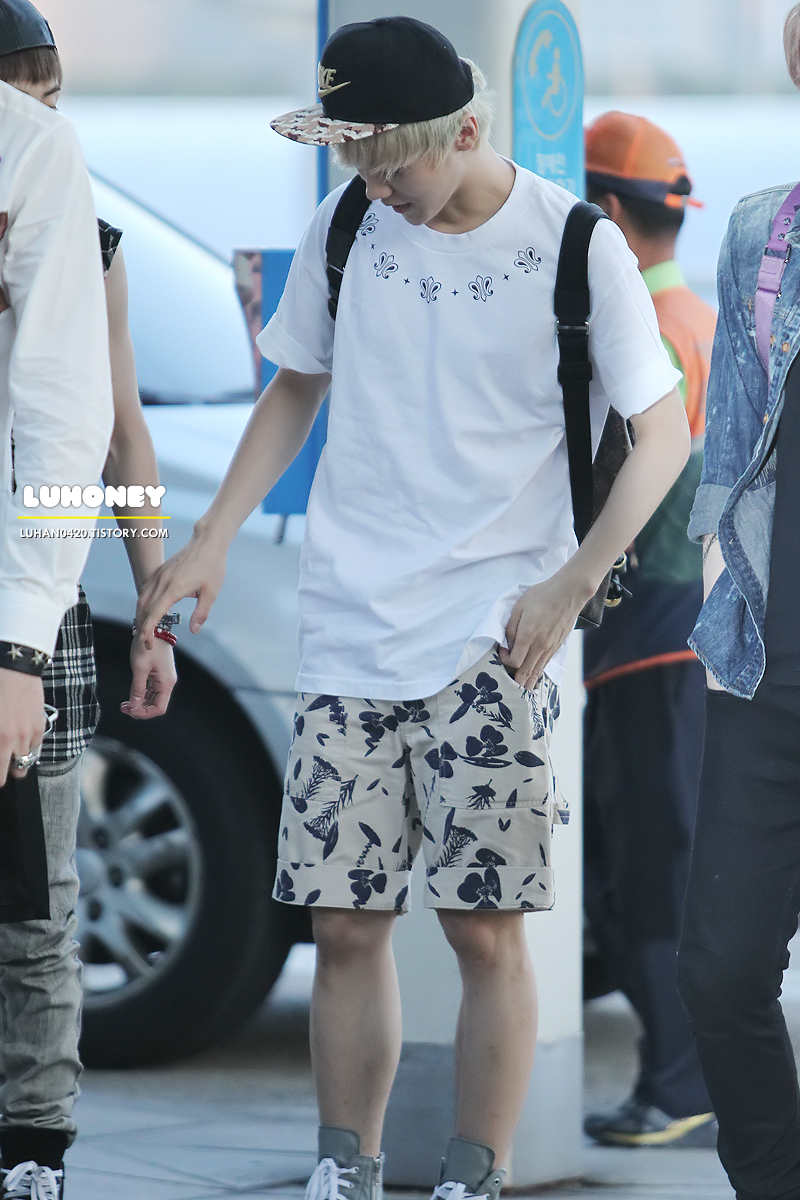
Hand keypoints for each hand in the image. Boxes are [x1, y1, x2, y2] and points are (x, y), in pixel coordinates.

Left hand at [0, 668, 45, 785]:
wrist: (14, 669)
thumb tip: (0, 747)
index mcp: (0, 740)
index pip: (0, 775)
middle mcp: (16, 741)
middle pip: (17, 772)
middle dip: (7, 769)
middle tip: (3, 759)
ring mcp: (30, 734)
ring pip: (28, 760)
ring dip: (19, 758)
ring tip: (12, 748)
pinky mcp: (40, 726)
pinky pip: (36, 747)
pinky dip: (29, 746)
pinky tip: (21, 736)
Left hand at [122, 636, 176, 718]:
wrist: (153, 629)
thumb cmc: (147, 646)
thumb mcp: (139, 668)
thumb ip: (137, 689)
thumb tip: (134, 704)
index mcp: (166, 683)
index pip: (159, 708)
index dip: (144, 713)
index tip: (130, 711)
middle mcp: (167, 683)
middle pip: (156, 705)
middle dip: (140, 709)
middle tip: (124, 708)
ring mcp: (164, 679)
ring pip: (153, 699)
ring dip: (140, 703)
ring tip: (125, 704)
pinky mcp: (159, 675)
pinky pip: (152, 691)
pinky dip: (142, 695)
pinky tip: (132, 696)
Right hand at [135, 529, 226, 648]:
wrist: (207, 542)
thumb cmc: (212, 567)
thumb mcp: (211, 593)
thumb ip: (201, 613)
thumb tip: (193, 630)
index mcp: (174, 588)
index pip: (155, 612)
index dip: (148, 629)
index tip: (146, 642)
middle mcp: (162, 581)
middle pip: (144, 607)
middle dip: (142, 627)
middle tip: (147, 642)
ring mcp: (159, 575)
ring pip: (142, 598)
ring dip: (140, 615)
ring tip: (145, 630)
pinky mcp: (160, 571)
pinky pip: (146, 589)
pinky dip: (143, 603)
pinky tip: (147, 611)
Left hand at [499, 570, 589, 689]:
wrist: (568, 593)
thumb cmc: (542, 596)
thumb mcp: (519, 607)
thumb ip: (511, 628)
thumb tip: (507, 645)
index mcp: (528, 635)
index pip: (514, 661)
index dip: (505, 661)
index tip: (502, 653)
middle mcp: (540, 645)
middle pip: (525, 673)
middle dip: (515, 682)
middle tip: (507, 686)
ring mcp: (550, 648)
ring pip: (537, 672)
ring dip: (527, 683)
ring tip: (519, 691)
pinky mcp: (557, 647)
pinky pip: (545, 665)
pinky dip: (537, 674)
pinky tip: (532, 678)